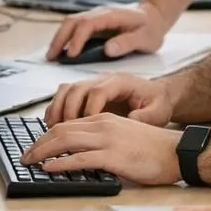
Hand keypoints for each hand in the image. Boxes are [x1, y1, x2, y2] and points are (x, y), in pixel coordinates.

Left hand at [21, 113, 181, 184]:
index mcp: (105, 119)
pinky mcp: (114, 156)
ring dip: (42, 152)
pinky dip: (61, 163)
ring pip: (65, 141)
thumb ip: (104, 141)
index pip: (67, 124)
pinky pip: (80, 159)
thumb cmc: (155, 149)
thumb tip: (82, 154)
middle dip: (38, 143)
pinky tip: (48, 168)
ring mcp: (108, 140)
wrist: (178, 152)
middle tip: (25, 156)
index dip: (46, 136)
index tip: (35, 148)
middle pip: (60, 130)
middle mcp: (103, 125)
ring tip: (29, 162)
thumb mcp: (124, 137)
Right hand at [44, 71, 174, 126]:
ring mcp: (92, 83)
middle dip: (68, 110)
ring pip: (66, 90)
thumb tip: (133, 120)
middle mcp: (103, 79)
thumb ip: (146, 116)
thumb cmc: (157, 103)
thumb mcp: (158, 111)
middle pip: (77, 88)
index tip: (86, 127)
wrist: (157, 95)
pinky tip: (53, 126)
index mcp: (121, 82)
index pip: (99, 91)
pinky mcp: (86, 92)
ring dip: (57, 109)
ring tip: (52, 129)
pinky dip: (56, 109)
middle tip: (63, 132)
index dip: (89, 109)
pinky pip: (64, 95)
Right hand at [47, 2, 167, 60]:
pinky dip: (65, 38)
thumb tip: (107, 50)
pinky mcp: (93, 23)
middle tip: (51, 57)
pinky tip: (61, 51)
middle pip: (73, 21)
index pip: (88, 24)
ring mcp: (95, 17)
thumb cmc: (150, 29)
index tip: (72, 55)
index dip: (78, 39)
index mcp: (112, 16)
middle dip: (60, 38)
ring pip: (71, 23)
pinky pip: (75, 28)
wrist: (153, 17)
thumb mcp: (146, 39)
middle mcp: (100, 13)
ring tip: (51, 56)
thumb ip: (127, 43)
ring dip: (59, 38)